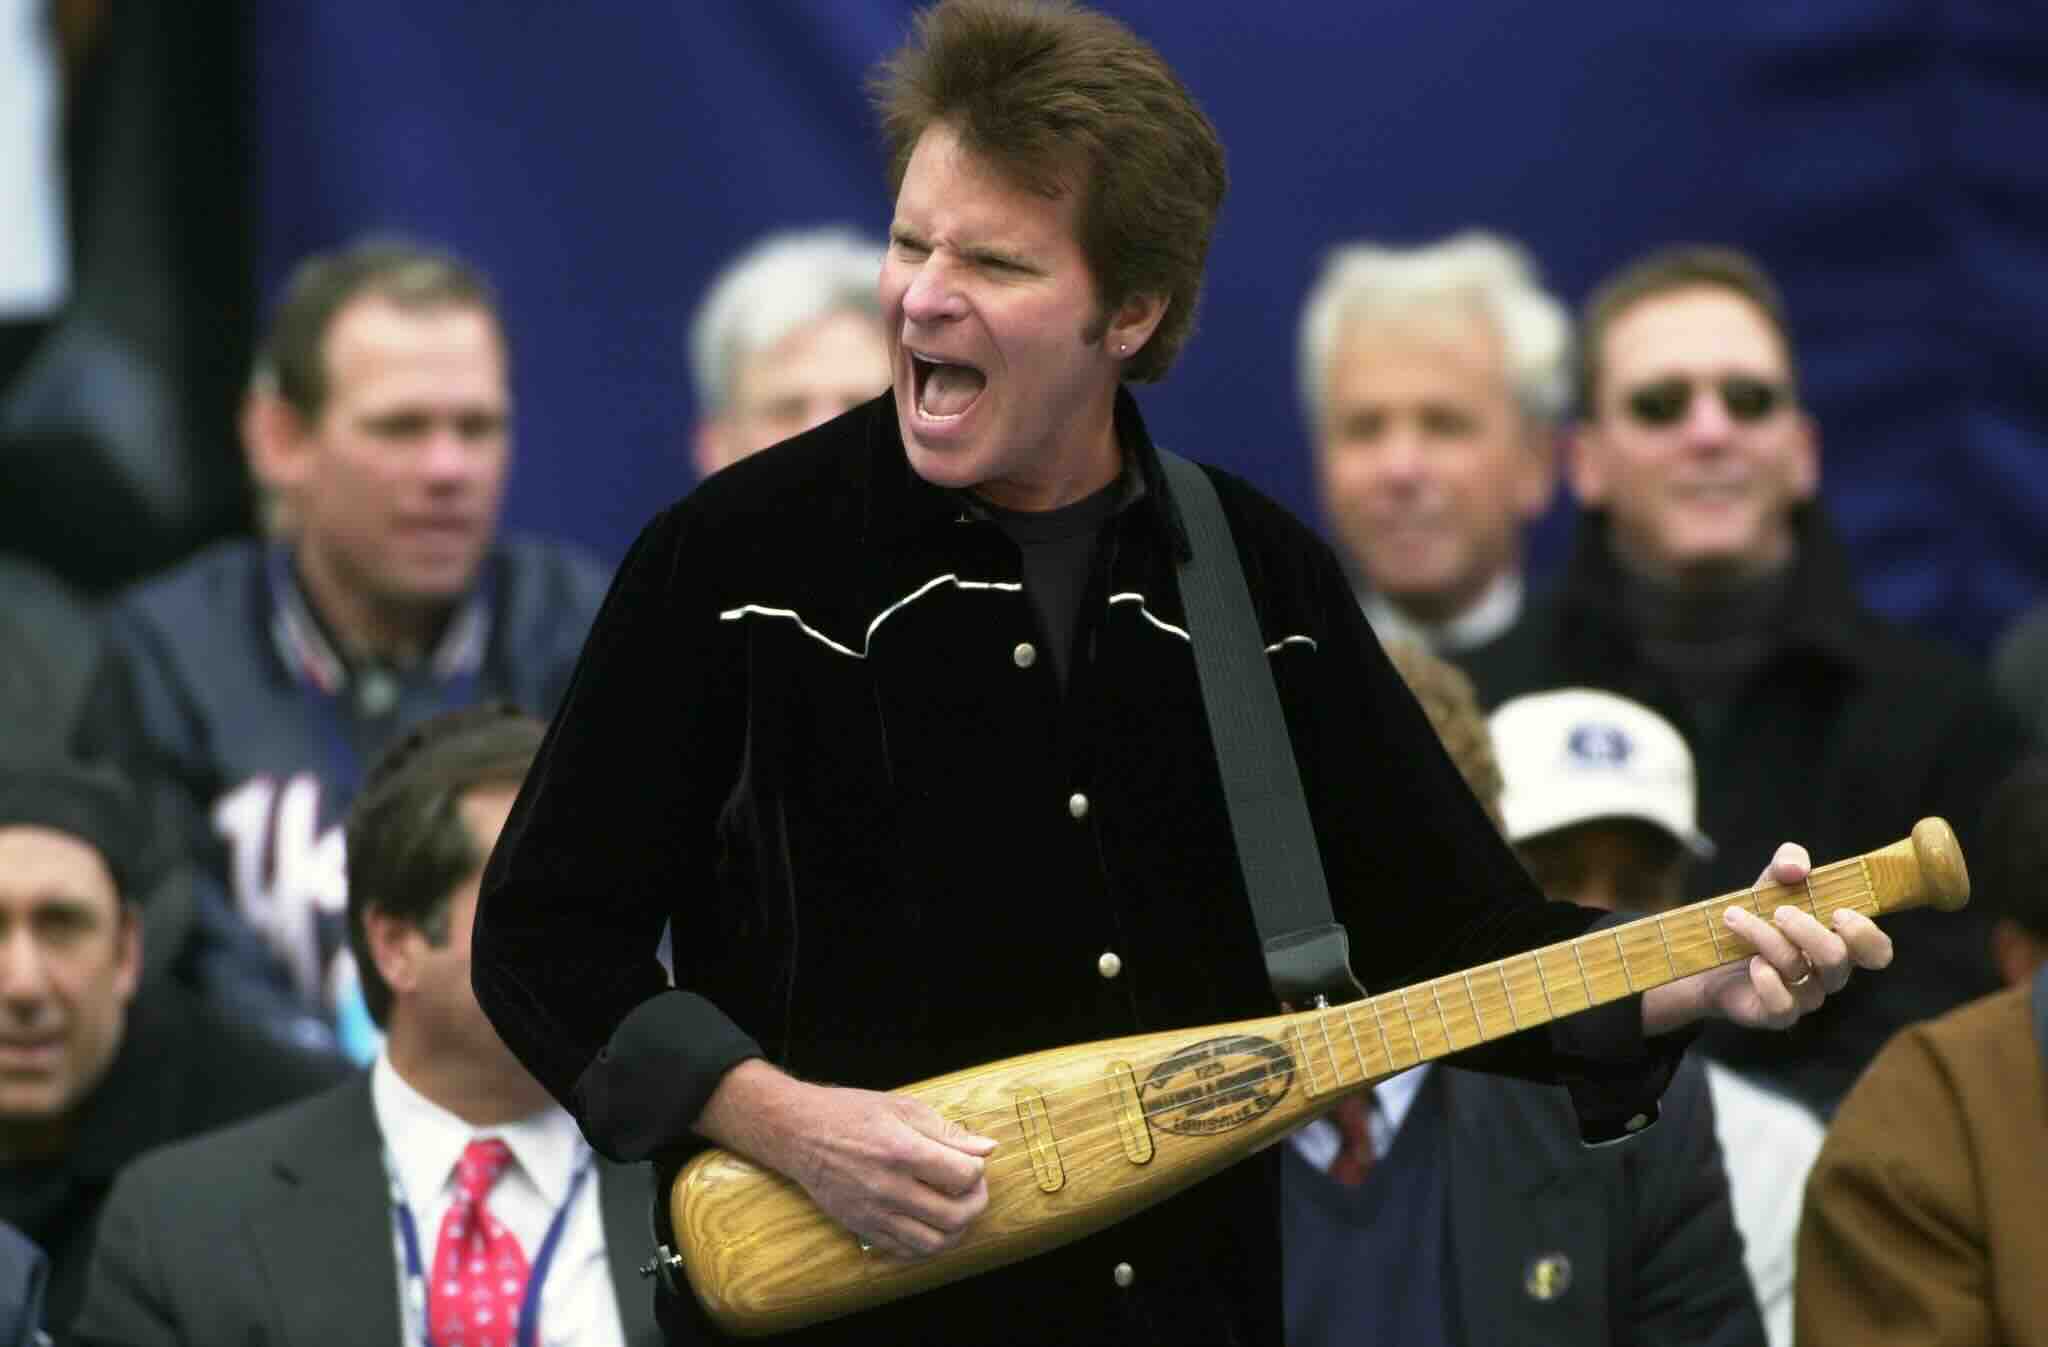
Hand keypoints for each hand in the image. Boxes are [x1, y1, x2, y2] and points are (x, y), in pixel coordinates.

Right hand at [784, 1084, 996, 1259]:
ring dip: (956, 1230)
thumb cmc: (852, 1114)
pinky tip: (930, 1223)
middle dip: (976, 1203)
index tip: (971, 1162)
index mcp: (902, 1151)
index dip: (977, 1170)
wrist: (800, 1134)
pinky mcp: (862, 1227)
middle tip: (973, 1189)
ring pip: (934, 1243)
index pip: (963, 1176)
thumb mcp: (902, 1107)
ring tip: (955, 1209)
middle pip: (955, 1215)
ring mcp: (874, 1213)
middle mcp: (889, 1187)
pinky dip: (927, 1243)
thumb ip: (947, 1131)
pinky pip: (906, 1252)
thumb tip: (988, 1148)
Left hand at [1644, 842, 1894, 1033]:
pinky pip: (1783, 1005)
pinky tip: (1752, 963)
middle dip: (1808, 931)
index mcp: (1839, 942)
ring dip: (1766, 939)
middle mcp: (1827, 973)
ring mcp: (1805, 996)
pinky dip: (1767, 981)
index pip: (1877, 951)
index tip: (1839, 913)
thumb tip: (1796, 867)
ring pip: (1799, 971)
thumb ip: (1788, 863)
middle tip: (1779, 911)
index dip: (1866, 936)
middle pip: (1836, 959)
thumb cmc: (1757, 917)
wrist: (1711, 954)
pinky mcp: (1777, 1014)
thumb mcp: (1772, 882)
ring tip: (1735, 917)